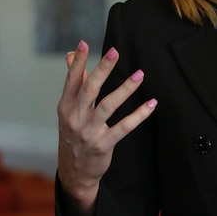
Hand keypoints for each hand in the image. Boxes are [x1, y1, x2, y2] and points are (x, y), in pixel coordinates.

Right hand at [56, 40, 156, 215]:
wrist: (74, 171)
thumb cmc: (73, 133)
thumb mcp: (68, 110)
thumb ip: (73, 82)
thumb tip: (71, 55)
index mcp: (65, 106)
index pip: (71, 80)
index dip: (77, 62)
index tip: (83, 43)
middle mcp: (75, 118)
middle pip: (90, 89)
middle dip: (102, 69)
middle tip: (115, 51)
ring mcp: (89, 132)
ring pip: (108, 106)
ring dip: (126, 89)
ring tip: (140, 74)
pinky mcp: (104, 144)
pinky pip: (124, 127)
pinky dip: (139, 115)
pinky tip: (151, 104)